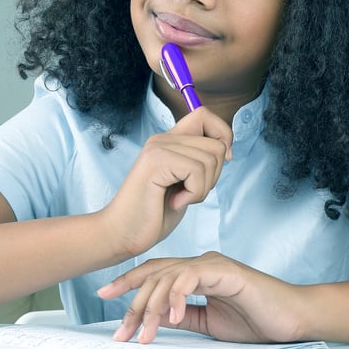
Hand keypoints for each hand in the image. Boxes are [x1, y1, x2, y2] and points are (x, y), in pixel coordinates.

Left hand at [97, 252, 302, 343]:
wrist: (292, 319)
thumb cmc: (258, 319)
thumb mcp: (210, 323)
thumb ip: (185, 315)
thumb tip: (156, 318)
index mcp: (196, 273)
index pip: (155, 273)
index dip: (128, 282)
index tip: (104, 293)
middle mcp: (200, 264)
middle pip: (155, 275)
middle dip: (133, 302)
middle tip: (123, 330)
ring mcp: (212, 264)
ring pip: (169, 276)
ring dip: (153, 305)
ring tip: (146, 331)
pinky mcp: (226, 271)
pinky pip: (192, 277)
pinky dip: (178, 295)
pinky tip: (173, 315)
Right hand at [101, 108, 232, 257]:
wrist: (122, 233)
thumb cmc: (153, 213)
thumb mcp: (184, 184)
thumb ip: (199, 163)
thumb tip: (226, 150)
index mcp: (169, 140)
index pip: (204, 115)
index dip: (222, 135)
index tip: (221, 162)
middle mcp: (163, 138)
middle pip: (216, 144)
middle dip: (214, 176)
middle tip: (189, 192)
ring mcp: (158, 147)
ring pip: (210, 158)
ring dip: (202, 188)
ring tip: (179, 198)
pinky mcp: (156, 161)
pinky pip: (197, 171)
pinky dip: (194, 193)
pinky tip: (175, 202)